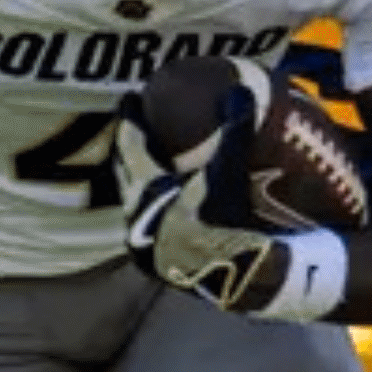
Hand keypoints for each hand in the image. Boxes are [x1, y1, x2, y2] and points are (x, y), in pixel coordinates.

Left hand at [115, 87, 287, 314]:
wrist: (245, 282)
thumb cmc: (236, 225)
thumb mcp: (233, 173)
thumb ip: (236, 130)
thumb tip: (240, 88)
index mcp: (146, 196)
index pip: (131, 148)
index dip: (130, 120)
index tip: (131, 97)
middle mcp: (140, 221)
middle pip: (126, 173)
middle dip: (129, 146)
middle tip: (135, 120)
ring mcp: (149, 246)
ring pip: (137, 200)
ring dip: (141, 176)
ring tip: (150, 155)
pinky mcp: (165, 264)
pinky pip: (154, 220)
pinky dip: (159, 201)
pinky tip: (175, 197)